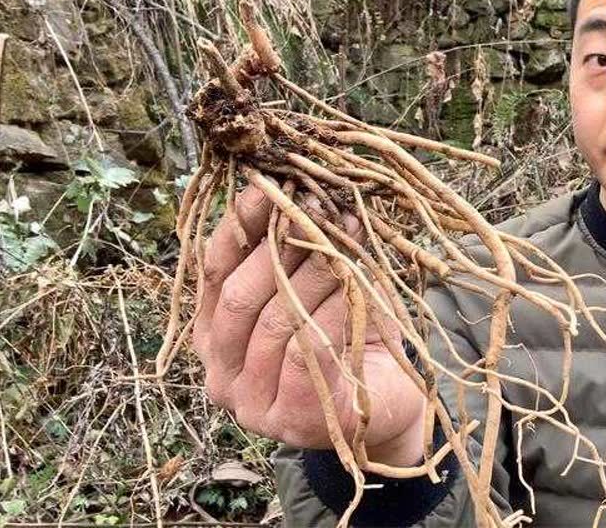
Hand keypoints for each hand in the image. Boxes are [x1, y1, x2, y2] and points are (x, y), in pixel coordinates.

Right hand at [190, 185, 426, 466]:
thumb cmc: (351, 338)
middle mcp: (220, 371)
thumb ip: (299, 252)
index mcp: (215, 333)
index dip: (240, 226)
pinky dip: (330, 313)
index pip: (213, 270)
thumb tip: (302, 191)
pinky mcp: (289, 420)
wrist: (391, 404)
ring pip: (273, 322)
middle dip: (280, 246)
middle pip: (238, 295)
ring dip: (314, 275)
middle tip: (318, 211)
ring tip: (346, 243)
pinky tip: (352, 290)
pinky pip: (303, 353)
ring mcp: (250, 403)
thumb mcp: (320, 288)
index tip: (269, 185)